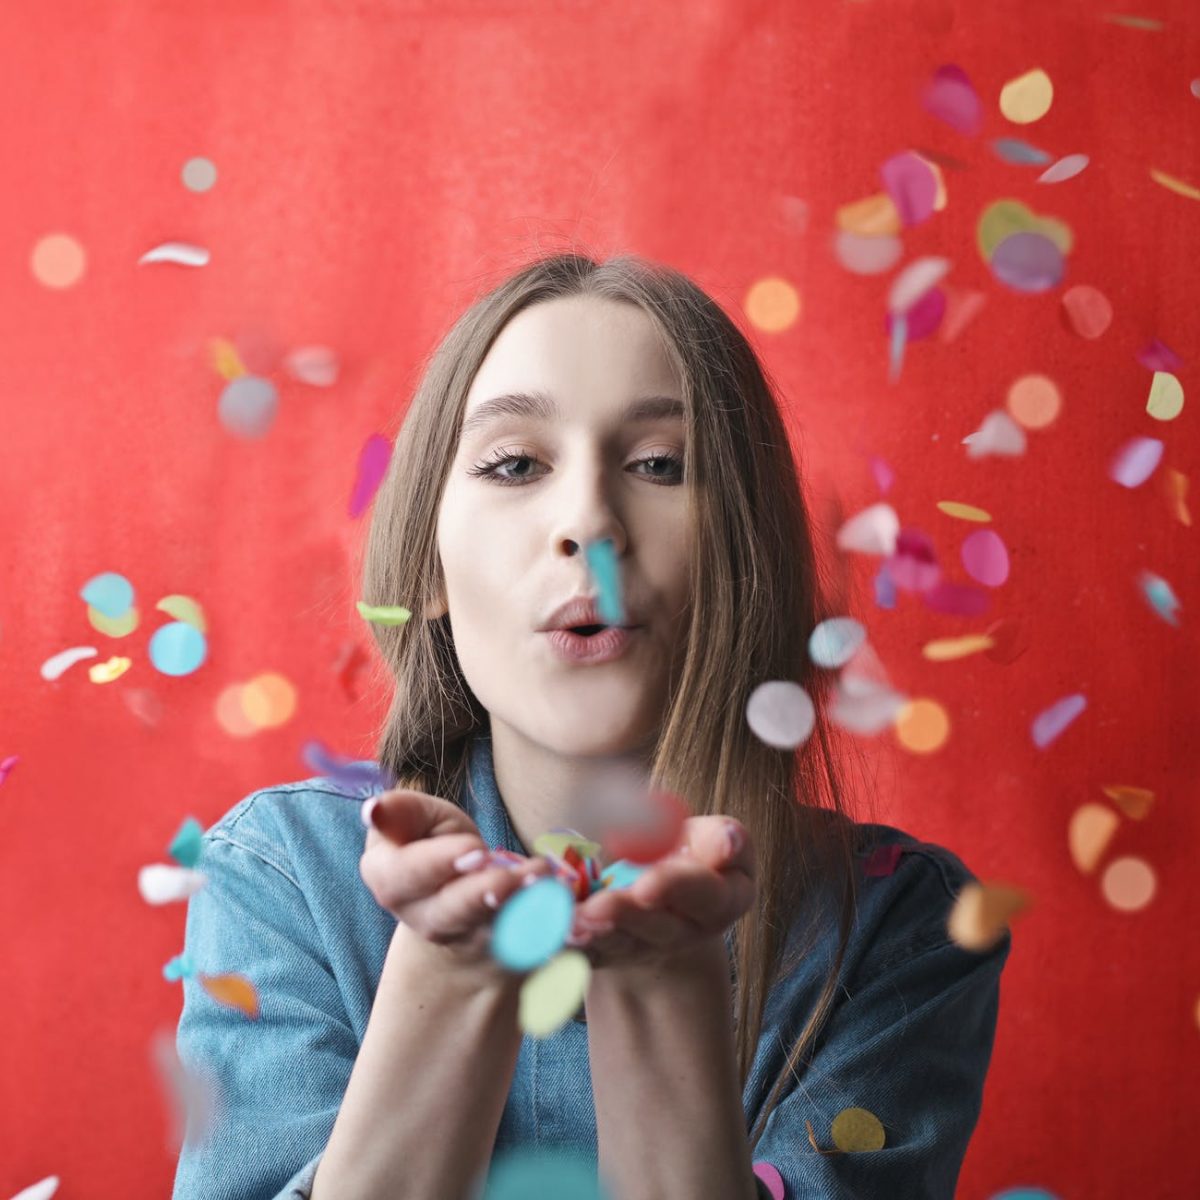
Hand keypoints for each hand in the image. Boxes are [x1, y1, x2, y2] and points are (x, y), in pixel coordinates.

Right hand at [359, 788, 552, 981]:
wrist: (465, 900)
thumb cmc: (436, 844)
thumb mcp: (416, 819)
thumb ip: (400, 813)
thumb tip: (373, 809)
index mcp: (392, 881)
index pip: (405, 876)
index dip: (437, 865)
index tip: (474, 849)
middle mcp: (426, 920)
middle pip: (450, 913)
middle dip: (483, 895)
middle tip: (513, 876)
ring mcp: (469, 941)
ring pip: (496, 930)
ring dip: (525, 910)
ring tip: (547, 882)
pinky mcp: (511, 951)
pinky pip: (536, 943)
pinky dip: (557, 930)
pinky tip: (572, 911)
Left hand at [565, 817, 755, 970]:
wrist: (657, 889)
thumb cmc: (691, 853)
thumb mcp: (710, 839)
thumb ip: (719, 840)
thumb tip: (729, 842)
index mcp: (719, 902)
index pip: (702, 895)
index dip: (675, 888)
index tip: (646, 884)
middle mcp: (682, 933)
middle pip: (655, 927)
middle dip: (624, 917)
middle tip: (596, 908)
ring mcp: (641, 948)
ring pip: (615, 943)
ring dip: (588, 932)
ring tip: (567, 920)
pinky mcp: (603, 954)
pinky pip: (580, 951)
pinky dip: (560, 942)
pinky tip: (543, 931)